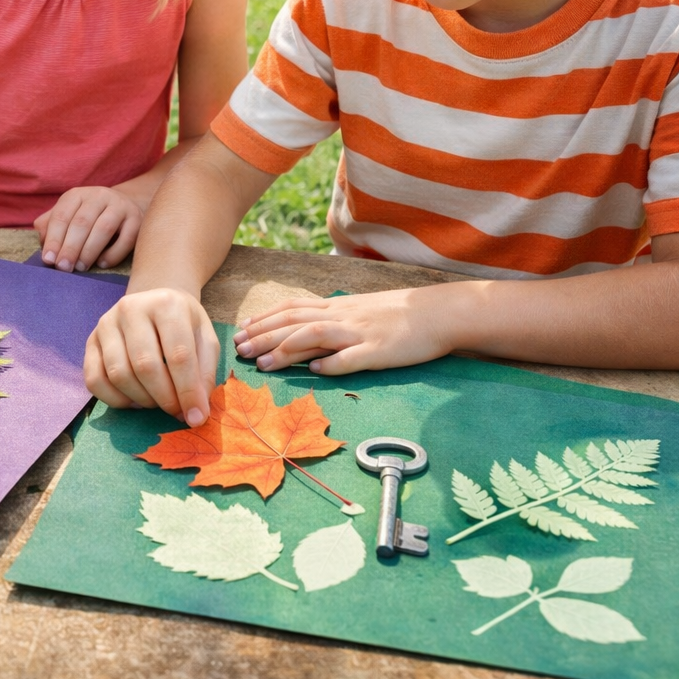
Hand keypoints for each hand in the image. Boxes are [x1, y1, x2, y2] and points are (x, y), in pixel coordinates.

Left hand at [35, 186, 143, 271]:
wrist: (124, 206)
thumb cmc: (88, 217)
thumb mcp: (68, 215)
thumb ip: (50, 226)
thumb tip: (42, 243)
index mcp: (77, 195)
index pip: (62, 216)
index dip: (54, 239)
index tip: (48, 260)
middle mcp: (99, 196)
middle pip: (82, 222)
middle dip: (70, 247)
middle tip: (63, 268)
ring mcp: (120, 206)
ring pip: (104, 228)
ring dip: (89, 251)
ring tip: (80, 268)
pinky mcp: (137, 219)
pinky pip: (126, 239)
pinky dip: (113, 254)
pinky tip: (102, 264)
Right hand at [85, 288, 218, 425]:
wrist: (154, 300)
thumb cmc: (183, 324)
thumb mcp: (205, 340)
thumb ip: (204, 374)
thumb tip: (195, 413)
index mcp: (166, 304)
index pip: (178, 355)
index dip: (188, 392)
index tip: (196, 417)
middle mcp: (131, 309)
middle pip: (145, 366)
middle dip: (164, 398)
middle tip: (176, 411)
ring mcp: (106, 324)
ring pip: (118, 374)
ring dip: (141, 399)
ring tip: (157, 401)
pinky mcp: (90, 340)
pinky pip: (94, 380)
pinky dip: (114, 399)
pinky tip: (133, 400)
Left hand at [232, 287, 456, 374]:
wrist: (439, 311)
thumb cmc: (400, 314)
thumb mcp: (360, 311)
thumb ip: (333, 321)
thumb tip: (307, 335)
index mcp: (337, 308)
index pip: (291, 309)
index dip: (264, 320)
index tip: (241, 330)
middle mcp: (343, 317)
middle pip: (294, 322)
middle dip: (263, 336)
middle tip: (239, 350)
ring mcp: (360, 333)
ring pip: (315, 336)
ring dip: (286, 349)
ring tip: (263, 364)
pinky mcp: (380, 351)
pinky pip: (352, 357)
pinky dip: (331, 363)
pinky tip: (315, 370)